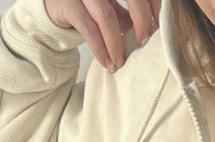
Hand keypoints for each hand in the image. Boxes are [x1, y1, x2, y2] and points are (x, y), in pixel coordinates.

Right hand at [44, 0, 161, 71]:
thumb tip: (152, 31)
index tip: (158, 25)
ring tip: (121, 62)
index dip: (153, 4)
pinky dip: (100, 48)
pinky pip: (88, 28)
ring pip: (106, 16)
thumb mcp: (111, 6)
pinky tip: (107, 63)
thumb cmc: (89, 7)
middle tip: (145, 41)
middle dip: (141, 19)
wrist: (55, 6)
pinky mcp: (67, 4)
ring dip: (116, 42)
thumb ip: (129, 14)